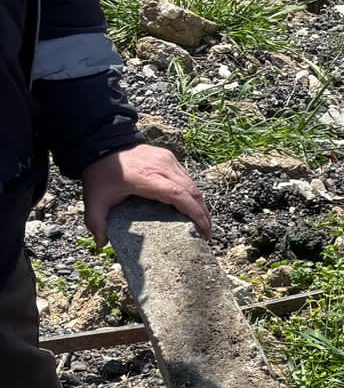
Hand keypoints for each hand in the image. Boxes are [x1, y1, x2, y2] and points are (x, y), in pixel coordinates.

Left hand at [81, 144, 211, 246]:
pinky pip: (186, 177)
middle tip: (206, 234)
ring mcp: (167, 160)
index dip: (195, 214)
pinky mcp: (169, 157)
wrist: (102, 142)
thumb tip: (100, 244)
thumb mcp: (94, 198)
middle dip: (203, 214)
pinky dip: (192, 193)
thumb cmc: (101, 172)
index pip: (179, 196)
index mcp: (147, 178)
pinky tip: (191, 206)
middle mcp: (162, 167)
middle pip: (192, 192)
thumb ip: (96, 222)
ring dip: (200, 204)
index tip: (203, 231)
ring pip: (192, 184)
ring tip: (202, 222)